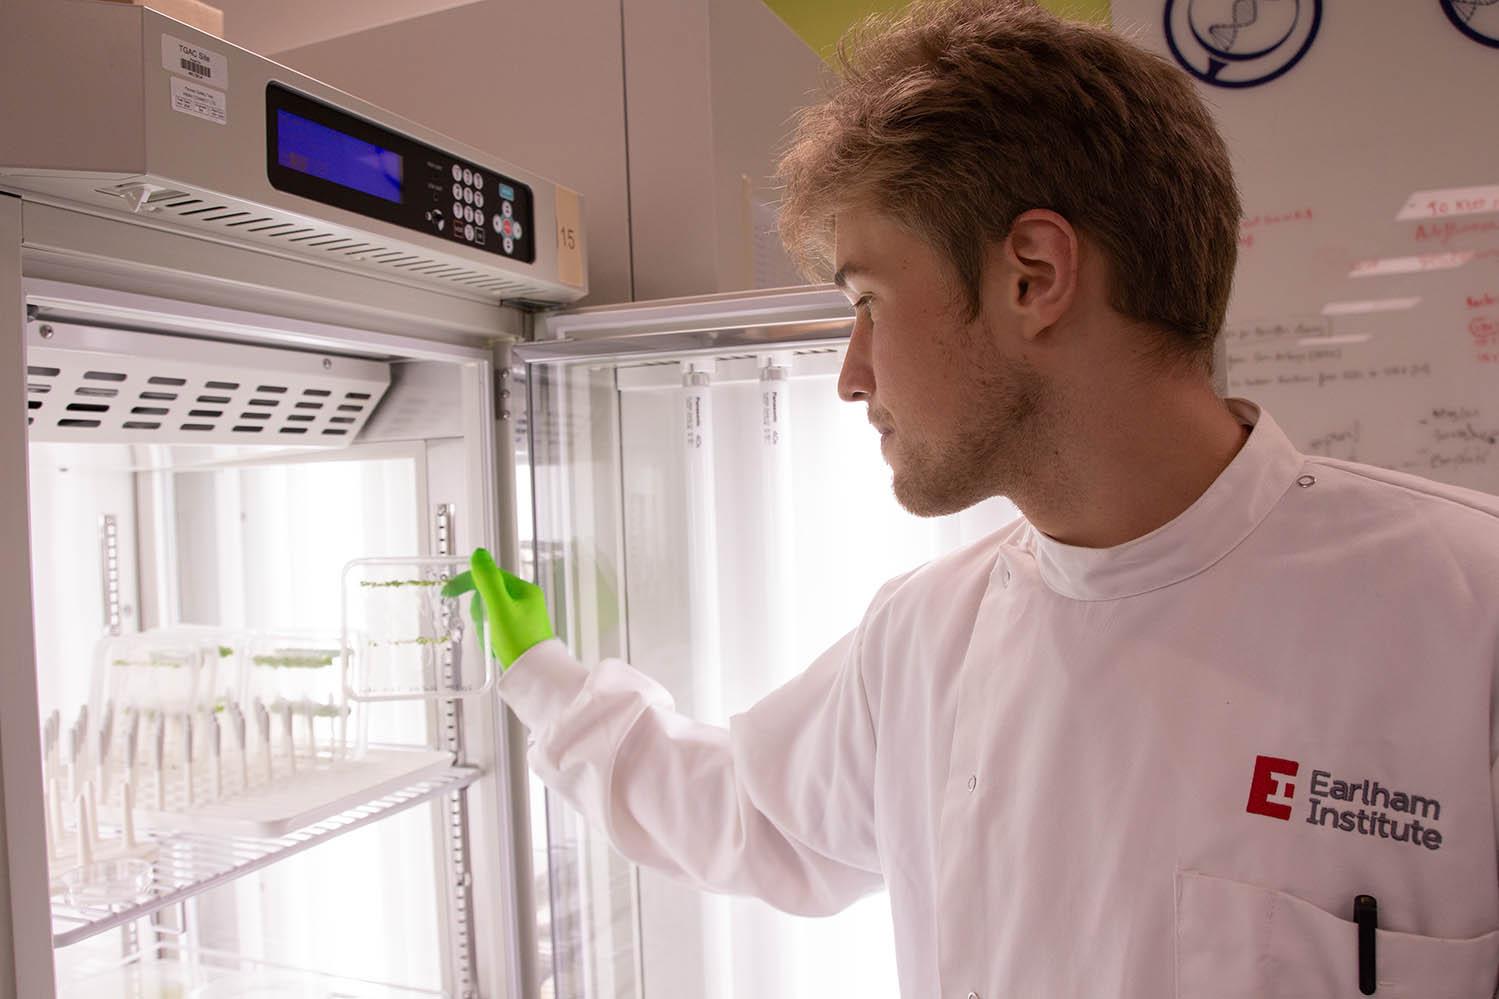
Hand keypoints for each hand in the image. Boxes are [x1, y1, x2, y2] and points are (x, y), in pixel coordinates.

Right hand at [442, 548, 554, 669]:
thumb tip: (479, 554)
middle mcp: (527, 601)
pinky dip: (490, 636)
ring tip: (490, 640)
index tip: (447, 592)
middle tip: (482, 626)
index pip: (490, 576)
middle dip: (479, 610)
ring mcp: (524, 618)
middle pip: (489, 595)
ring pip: (490, 613)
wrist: (535, 675)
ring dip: (484, 626)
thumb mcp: (499, 608)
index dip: (467, 582)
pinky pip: (496, 628)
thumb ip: (488, 580)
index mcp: (524, 590)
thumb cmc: (519, 642)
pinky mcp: (520, 634)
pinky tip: (493, 647)